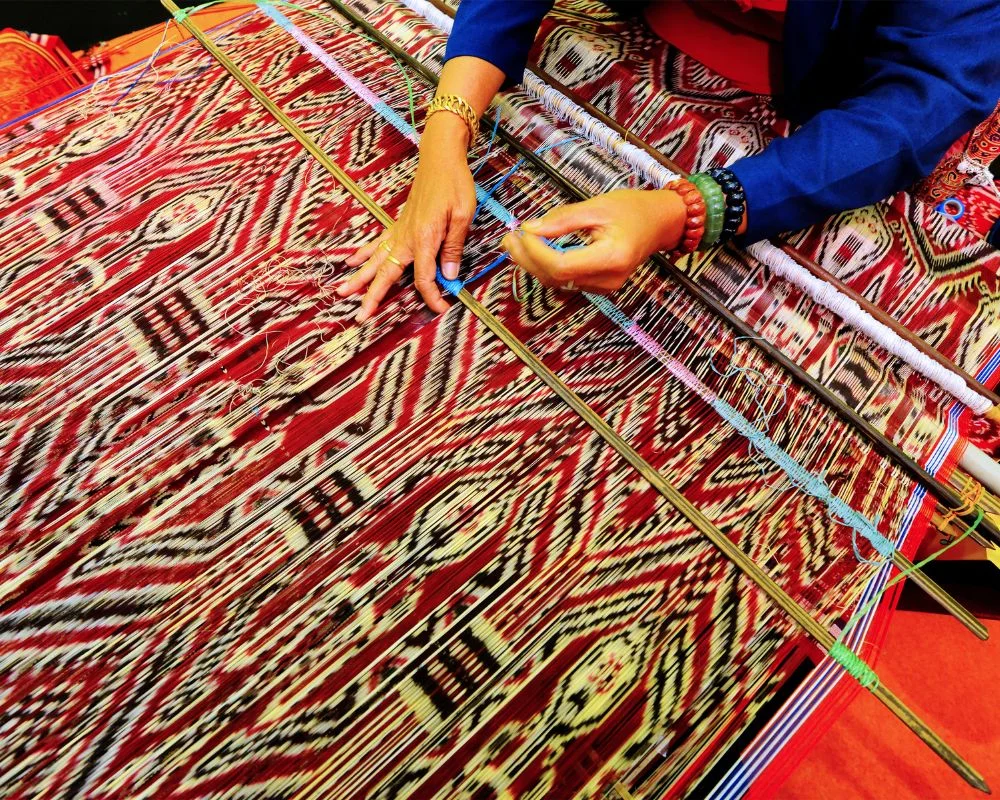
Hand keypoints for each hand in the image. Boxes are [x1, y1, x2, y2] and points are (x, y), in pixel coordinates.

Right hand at [338, 113, 475, 321]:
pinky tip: (351, 263)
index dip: (432, 296)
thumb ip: (453, 246)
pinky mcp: (398, 224)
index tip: (441, 307)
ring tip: (342, 292)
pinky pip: (377, 243)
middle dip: (372, 296)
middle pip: (386, 273)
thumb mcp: (463, 215)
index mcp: (424, 238)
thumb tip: (448, 275)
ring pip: (375, 260)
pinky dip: (363, 254)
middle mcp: (406, 237)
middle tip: (360, 316)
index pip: (424, 276)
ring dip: (359, 277)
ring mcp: (399, 230)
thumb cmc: (454, 184)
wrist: (440, 158)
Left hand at [501, 189, 685, 293]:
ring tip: (515, 243)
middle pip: (556, 278)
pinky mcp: (599, 286)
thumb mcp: (597, 206)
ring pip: (558, 282)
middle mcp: (608, 279)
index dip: (536, 253)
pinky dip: (547, 267)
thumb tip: (530, 228)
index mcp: (611, 258)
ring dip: (533, 264)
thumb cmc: (633, 210)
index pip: (562, 265)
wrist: (660, 223)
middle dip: (527, 259)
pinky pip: (566, 280)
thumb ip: (562, 219)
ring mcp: (604, 286)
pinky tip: (533, 252)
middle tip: (508, 238)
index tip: (521, 233)